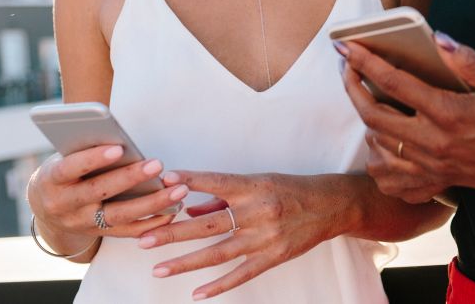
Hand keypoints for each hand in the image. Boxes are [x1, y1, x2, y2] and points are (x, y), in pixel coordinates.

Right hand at [28, 145, 187, 253]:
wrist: (47, 209)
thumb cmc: (64, 171)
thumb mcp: (64, 157)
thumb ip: (86, 149)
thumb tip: (120, 138)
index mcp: (51, 180)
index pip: (71, 168)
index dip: (93, 159)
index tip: (119, 148)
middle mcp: (64, 205)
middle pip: (100, 192)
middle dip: (131, 178)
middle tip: (158, 164)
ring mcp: (81, 223)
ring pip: (119, 215)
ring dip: (152, 203)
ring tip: (178, 190)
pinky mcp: (98, 234)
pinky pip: (127, 231)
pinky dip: (151, 223)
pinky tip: (173, 210)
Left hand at [137, 171, 352, 299]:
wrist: (330, 206)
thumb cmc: (290, 189)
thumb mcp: (259, 182)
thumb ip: (224, 196)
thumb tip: (190, 208)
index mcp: (254, 187)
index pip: (216, 183)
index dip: (191, 181)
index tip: (164, 181)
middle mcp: (258, 212)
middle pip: (208, 225)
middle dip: (173, 232)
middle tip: (144, 238)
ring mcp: (265, 238)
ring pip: (218, 253)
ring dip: (185, 262)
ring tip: (157, 268)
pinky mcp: (273, 257)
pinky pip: (241, 274)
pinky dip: (218, 286)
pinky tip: (197, 294)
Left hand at [340, 32, 474, 200]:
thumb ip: (468, 61)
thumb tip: (437, 38)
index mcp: (449, 113)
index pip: (394, 83)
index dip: (365, 61)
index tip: (346, 45)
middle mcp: (434, 142)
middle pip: (373, 116)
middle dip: (352, 87)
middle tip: (347, 67)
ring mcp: (432, 166)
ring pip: (378, 146)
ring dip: (366, 120)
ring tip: (367, 97)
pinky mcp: (435, 181)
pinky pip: (391, 179)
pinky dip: (379, 160)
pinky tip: (383, 142)